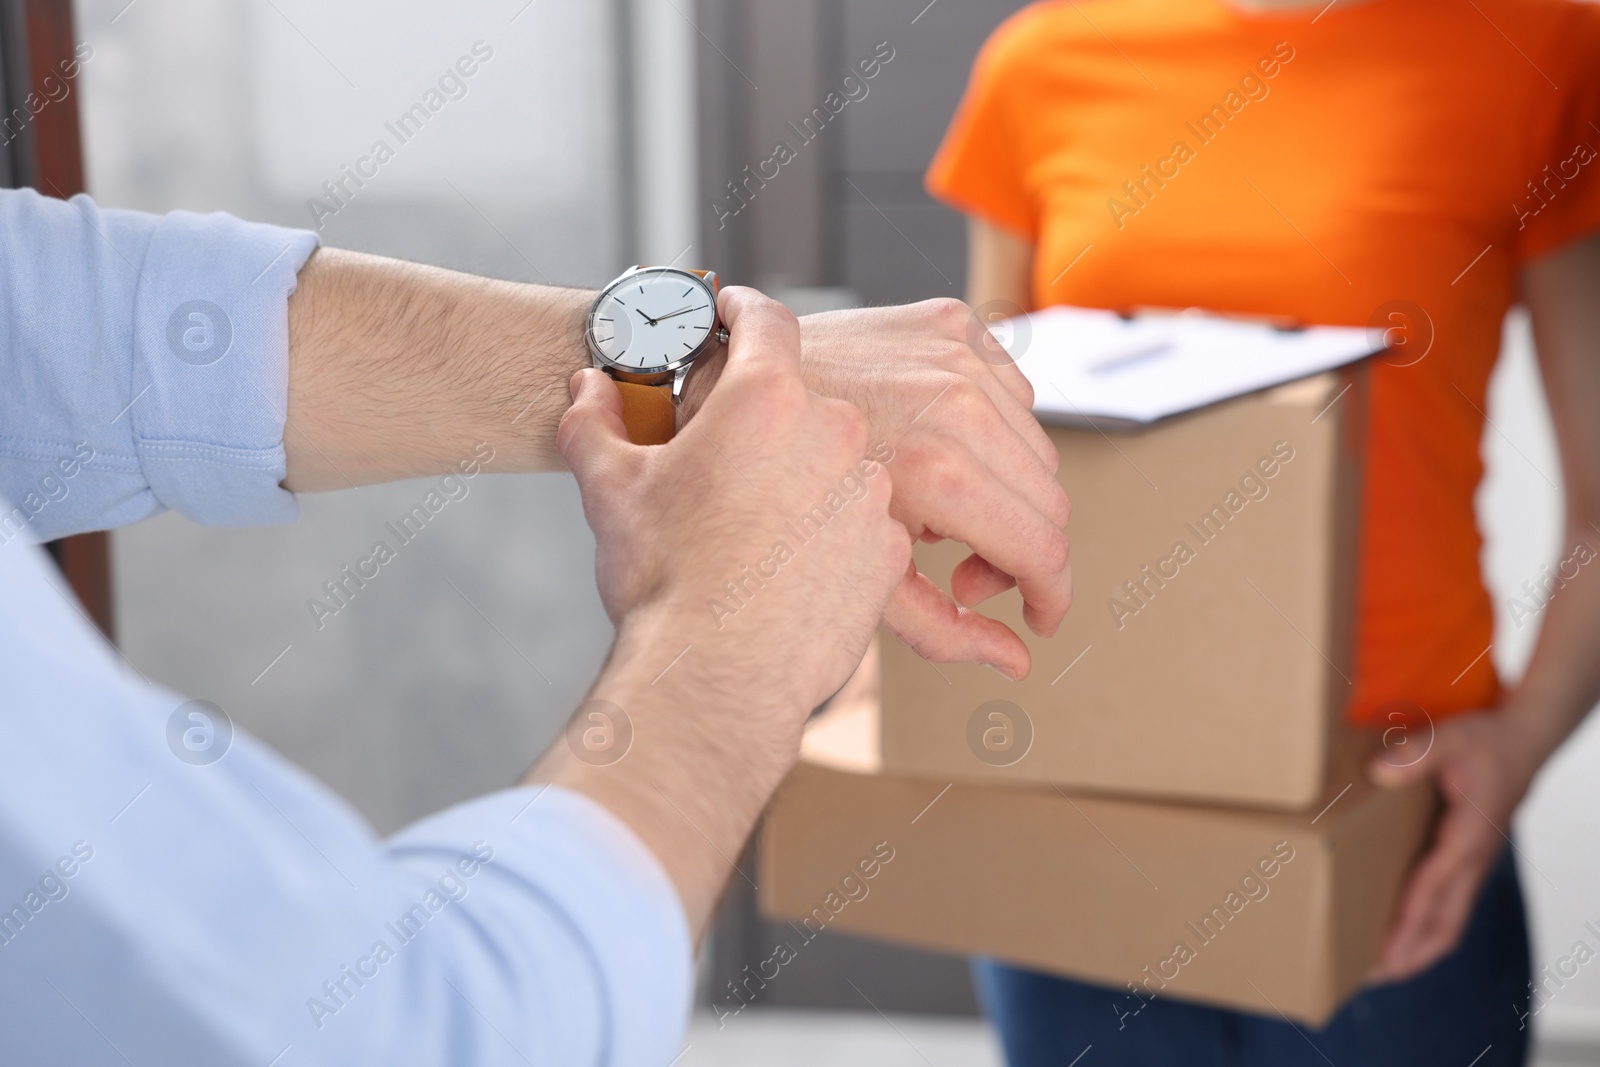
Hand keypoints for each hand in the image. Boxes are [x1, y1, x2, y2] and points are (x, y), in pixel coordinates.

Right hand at [560, 285, 911, 733]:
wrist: (715, 681)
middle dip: (768, 422)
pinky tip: (788, 569)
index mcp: (766, 398)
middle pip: (804, 403)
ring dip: (805, 481)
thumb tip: (588, 391)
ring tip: (755, 529)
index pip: (766, 319)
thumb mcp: (609, 488)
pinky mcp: (888, 554)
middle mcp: (834, 433)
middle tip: (727, 460)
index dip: (743, 311)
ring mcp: (871, 495)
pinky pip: (862, 525)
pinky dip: (832, 535)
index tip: (733, 314)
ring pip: (838, 466)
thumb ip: (596, 422)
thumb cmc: (663, 581)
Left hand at [682, 298, 1070, 679]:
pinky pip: (1012, 393)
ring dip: (1006, 494)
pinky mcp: (949, 322)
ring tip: (937, 515)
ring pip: (1038, 448)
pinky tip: (934, 455)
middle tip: (961, 574)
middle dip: (1019, 553)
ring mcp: (955, 354)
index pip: (1045, 548)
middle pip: (1048, 502)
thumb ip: (945, 628)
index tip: (1039, 619)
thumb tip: (1016, 664)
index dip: (1051, 597)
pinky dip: (990, 434)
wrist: (716, 389)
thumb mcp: (855, 577)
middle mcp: (958, 402)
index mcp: (938, 470)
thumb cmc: (771, 493)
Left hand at [1367, 710, 1546, 981]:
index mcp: (1468, 837)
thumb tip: (1379, 772)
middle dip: (1411, 953)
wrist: (1524, 742)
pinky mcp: (1467, 860)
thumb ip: (1416, 753)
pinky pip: (1448, 905)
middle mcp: (1473, 859)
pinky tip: (1399, 930)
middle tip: (1372, 976)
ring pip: (1449, 920)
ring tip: (1380, 968)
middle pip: (1446, 923)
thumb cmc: (1487, 741)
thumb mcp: (1451, 737)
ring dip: (1417, 947)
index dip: (1407, 921)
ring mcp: (1472, 864)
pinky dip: (1425, 927)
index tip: (1383, 951)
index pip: (1433, 889)